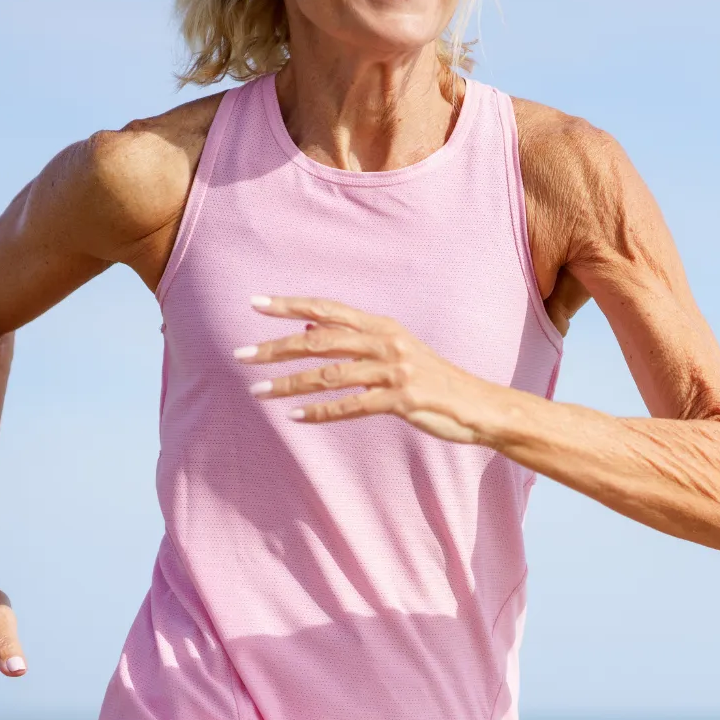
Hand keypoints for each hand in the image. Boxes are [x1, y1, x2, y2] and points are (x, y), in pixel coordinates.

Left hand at [236, 295, 502, 442]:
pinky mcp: (401, 399)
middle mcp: (387, 342)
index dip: (290, 305)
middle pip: (320, 340)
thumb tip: (309, 330)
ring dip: (289, 384)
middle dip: (276, 347)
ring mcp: (395, 371)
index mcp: (384, 326)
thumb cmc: (433, 378)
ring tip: (258, 391)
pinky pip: (351, 406)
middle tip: (241, 355)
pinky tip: (295, 417)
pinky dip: (319, 412)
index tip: (255, 303)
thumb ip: (356, 340)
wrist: (478, 404)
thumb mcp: (397, 350)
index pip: (328, 310)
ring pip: (329, 375)